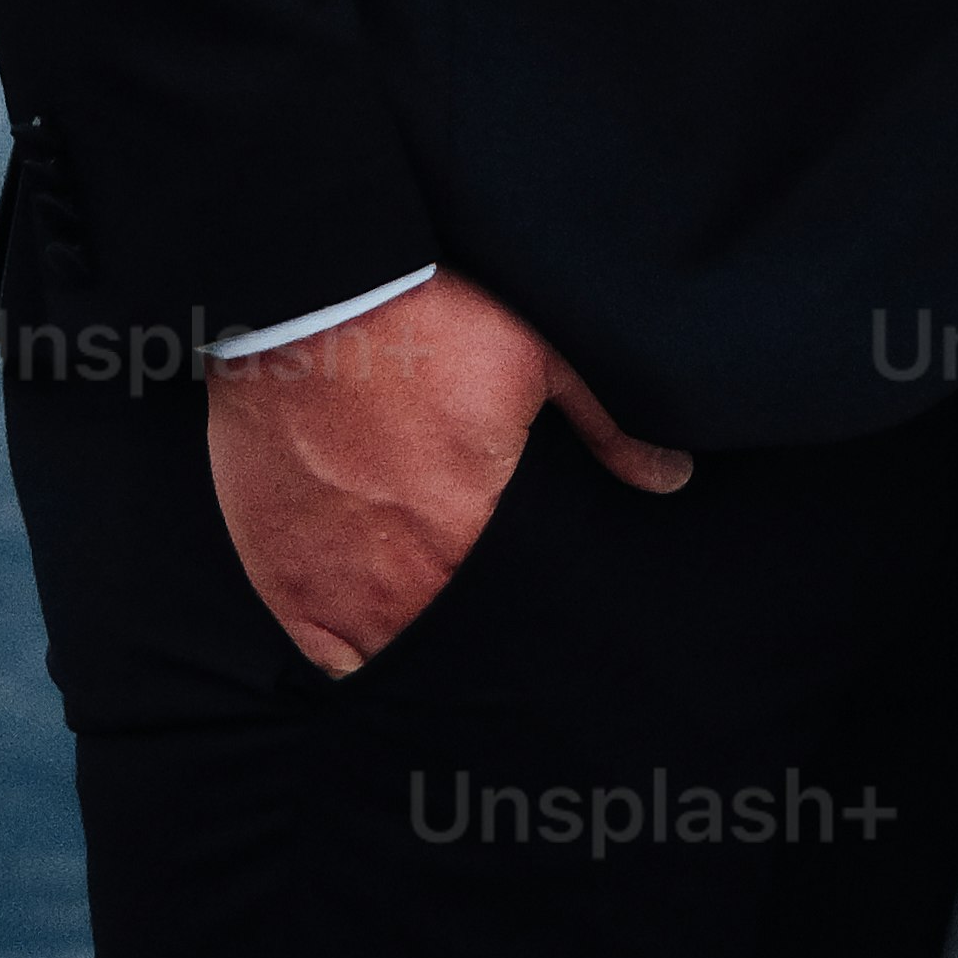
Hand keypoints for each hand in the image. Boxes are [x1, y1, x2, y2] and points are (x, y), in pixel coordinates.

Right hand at [204, 263, 688, 677]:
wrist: (310, 300)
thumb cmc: (426, 320)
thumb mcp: (537, 357)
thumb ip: (608, 427)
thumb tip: (672, 476)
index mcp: (474, 532)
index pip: (515, 609)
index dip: (525, 605)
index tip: (529, 593)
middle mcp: (406, 580)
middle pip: (453, 637)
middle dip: (474, 626)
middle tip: (480, 599)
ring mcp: (338, 588)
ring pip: (391, 656)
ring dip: (413, 638)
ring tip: (428, 607)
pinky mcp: (285, 580)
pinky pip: (326, 657)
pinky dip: (349, 646)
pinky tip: (371, 620)